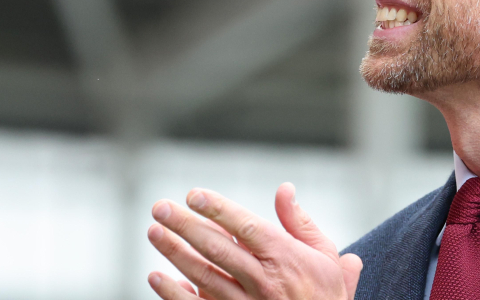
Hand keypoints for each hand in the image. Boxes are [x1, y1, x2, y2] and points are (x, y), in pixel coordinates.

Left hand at [146, 183, 362, 299]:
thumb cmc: (325, 294)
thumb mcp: (325, 255)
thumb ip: (300, 222)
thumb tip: (284, 189)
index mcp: (285, 258)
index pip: (247, 228)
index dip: (219, 210)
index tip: (193, 195)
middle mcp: (263, 281)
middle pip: (218, 249)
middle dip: (186, 226)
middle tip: (160, 207)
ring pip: (203, 275)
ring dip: (175, 253)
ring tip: (154, 232)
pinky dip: (174, 294)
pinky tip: (156, 277)